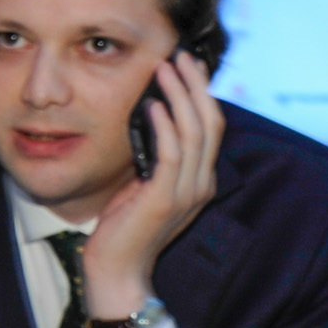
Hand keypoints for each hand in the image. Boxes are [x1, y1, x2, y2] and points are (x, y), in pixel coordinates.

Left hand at [81, 49, 223, 325]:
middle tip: (179, 55)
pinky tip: (150, 105)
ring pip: (194, 132)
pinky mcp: (164, 199)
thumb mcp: (141, 185)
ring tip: (164, 68)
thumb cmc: (123, 230)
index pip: (210, 127)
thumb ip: (151, 158)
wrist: (117, 273)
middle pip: (209, 122)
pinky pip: (170, 154)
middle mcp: (201, 184)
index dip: (201, 93)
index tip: (186, 65)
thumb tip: (146, 120)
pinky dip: (164, 126)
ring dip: (178, 96)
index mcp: (199, 180)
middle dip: (195, 85)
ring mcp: (186, 193)